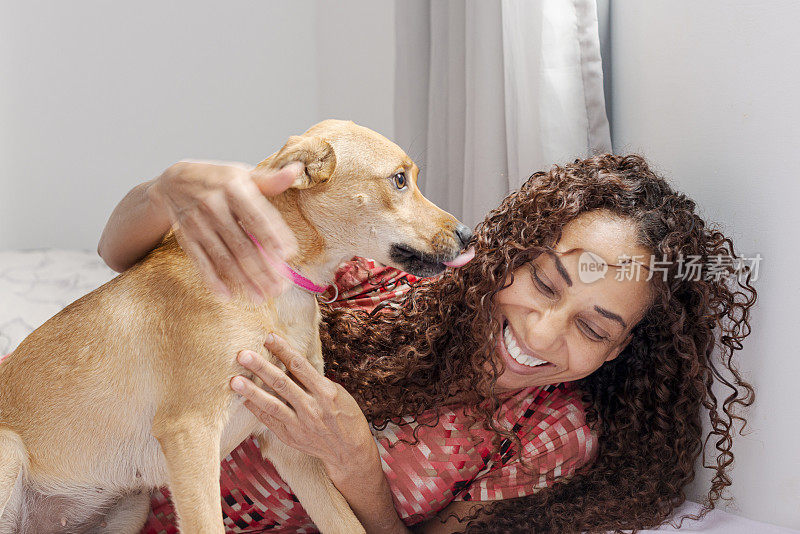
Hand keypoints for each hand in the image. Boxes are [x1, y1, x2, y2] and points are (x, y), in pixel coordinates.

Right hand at [147, 160, 301, 302]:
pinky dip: (212, 279)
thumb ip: (270, 180)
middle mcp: (214, 205)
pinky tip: (228, 295)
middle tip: (279, 288)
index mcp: (233, 187)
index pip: (257, 216)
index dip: (272, 236)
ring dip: (243, 280)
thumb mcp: (243, 174)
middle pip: (242, 243)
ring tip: (260, 298)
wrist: (173, 181)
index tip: (288, 255)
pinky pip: (200, 261)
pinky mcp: (186, 237)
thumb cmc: (218, 179)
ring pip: (224, 257)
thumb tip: (297, 170)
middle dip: (262, 269)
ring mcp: (198, 223)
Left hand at [230, 333, 377, 480]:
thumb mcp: (336, 393)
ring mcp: (300, 424)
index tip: (268, 336)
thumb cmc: (345, 416)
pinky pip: (269, 421)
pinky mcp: (291, 437)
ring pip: (272, 404)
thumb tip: (289, 363)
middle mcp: (312, 407)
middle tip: (242, 354)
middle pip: (282, 383)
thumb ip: (313, 381)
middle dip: (261, 367)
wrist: (349, 451)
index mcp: (325, 392)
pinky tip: (243, 399)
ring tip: (234, 381)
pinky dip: (256, 410)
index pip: (300, 366)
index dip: (283, 350)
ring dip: (252, 391)